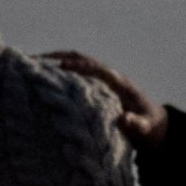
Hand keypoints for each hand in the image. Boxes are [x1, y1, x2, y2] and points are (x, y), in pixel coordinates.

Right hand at [44, 50, 169, 148]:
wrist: (154, 125)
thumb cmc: (149, 127)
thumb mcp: (146, 128)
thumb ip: (137, 125)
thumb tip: (124, 119)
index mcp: (119, 84)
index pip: (97, 69)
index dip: (80, 66)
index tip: (62, 66)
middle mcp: (108, 78)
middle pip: (82, 60)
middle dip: (59, 57)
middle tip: (35, 61)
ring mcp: (100, 81)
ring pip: (76, 64)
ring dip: (55, 62)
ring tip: (31, 66)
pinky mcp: (95, 88)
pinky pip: (74, 76)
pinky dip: (58, 73)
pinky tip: (41, 80)